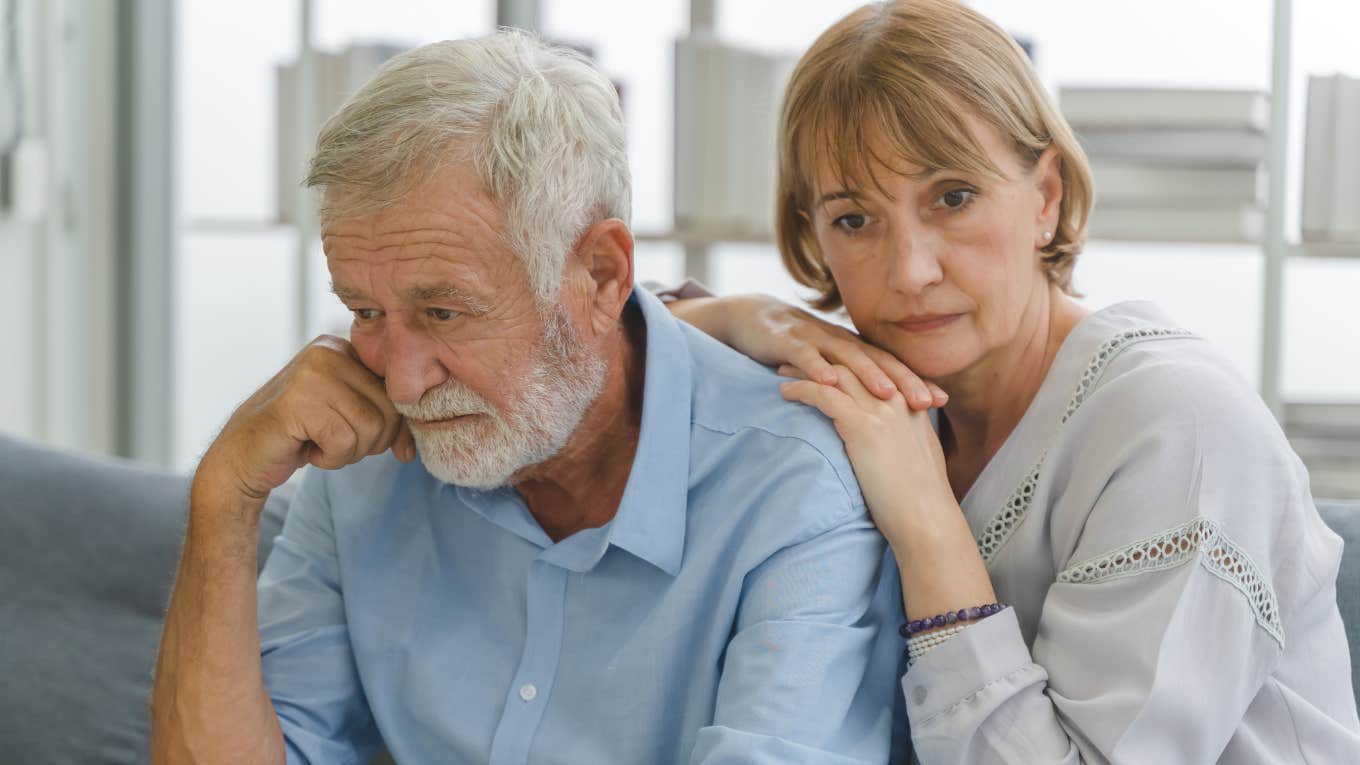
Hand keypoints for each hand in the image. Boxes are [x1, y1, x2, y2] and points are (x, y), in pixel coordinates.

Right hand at [196, 335, 415, 502]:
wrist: (242, 457)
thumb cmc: (300, 436)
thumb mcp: (348, 418)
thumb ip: (382, 420)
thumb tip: (410, 449)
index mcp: (342, 348)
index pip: (396, 389)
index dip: (393, 426)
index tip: (380, 444)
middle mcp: (327, 352)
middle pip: (388, 409)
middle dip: (370, 442)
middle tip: (336, 444)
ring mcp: (309, 373)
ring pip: (369, 428)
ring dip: (348, 452)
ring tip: (318, 444)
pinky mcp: (295, 401)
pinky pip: (343, 441)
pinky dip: (330, 459)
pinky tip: (306, 449)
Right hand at [719, 294, 946, 409]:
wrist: (752, 320)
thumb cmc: (795, 350)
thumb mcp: (826, 366)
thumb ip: (851, 384)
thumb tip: (880, 414)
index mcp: (852, 349)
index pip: (890, 366)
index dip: (915, 381)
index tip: (941, 401)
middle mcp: (839, 341)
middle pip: (877, 360)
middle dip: (904, 380)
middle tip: (928, 402)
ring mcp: (814, 339)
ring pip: (847, 357)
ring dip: (869, 375)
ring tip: (889, 395)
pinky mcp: (786, 341)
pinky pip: (804, 355)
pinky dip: (816, 368)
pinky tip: (829, 384)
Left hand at [779, 365, 955, 539]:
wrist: (927, 519)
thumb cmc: (921, 499)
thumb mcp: (917, 455)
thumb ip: (903, 436)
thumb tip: (888, 440)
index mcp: (912, 403)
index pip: (874, 368)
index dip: (847, 362)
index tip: (826, 361)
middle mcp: (898, 398)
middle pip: (852, 364)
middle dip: (823, 358)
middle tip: (797, 358)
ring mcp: (881, 409)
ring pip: (835, 374)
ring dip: (806, 369)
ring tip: (784, 370)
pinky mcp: (863, 426)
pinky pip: (824, 395)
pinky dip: (802, 389)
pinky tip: (785, 392)